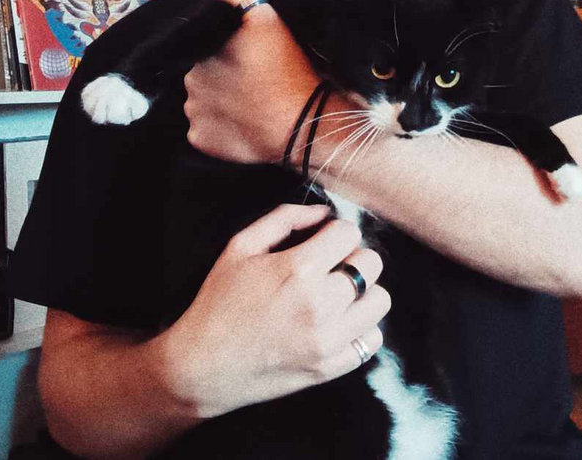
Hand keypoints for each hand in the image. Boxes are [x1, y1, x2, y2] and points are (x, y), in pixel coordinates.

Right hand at [161, 203, 389, 418]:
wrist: (201, 367)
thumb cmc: (217, 303)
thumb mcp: (240, 247)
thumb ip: (284, 219)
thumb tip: (323, 212)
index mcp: (297, 270)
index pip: (349, 234)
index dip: (336, 232)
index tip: (324, 242)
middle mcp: (319, 305)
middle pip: (371, 264)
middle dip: (354, 258)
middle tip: (332, 267)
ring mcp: (327, 340)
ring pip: (380, 301)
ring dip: (364, 293)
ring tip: (338, 295)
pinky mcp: (329, 368)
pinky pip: (372, 340)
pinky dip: (361, 328)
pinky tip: (339, 323)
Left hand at [183, 0, 319, 162]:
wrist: (302, 122)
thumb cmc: (285, 69)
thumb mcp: (267, 20)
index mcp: (200, 59)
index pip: (204, 53)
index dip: (224, 56)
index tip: (247, 62)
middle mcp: (189, 89)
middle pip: (201, 80)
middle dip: (218, 80)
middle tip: (250, 83)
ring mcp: (194, 119)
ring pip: (201, 106)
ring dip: (217, 104)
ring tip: (248, 105)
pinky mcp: (204, 144)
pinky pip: (205, 133)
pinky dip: (218, 130)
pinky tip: (241, 125)